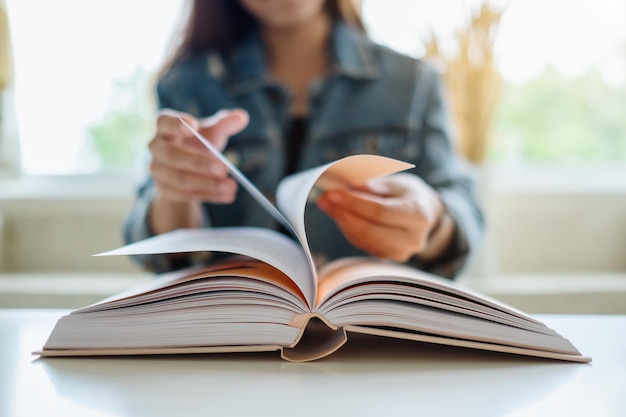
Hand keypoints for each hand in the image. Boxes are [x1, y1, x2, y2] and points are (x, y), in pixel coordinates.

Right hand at [149, 108, 248, 203]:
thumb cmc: (197, 143)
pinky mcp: (164, 190)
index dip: (177, 124)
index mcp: (165, 126)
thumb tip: (242, 117)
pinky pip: (185, 195)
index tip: (194, 127)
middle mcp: (156, 147)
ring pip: (180, 179)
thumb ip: (224, 124)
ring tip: (231, 186)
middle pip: (173, 156)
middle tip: (224, 169)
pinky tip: (227, 196)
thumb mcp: (211, 132)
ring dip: (208, 184)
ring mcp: (158, 170)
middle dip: (200, 163)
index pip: (165, 122)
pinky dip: (209, 195)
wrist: (186, 168)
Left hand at [317, 173, 453, 261]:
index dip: (354, 204)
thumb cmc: (407, 194)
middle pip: (370, 230)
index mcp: (419, 215)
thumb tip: (346, 187)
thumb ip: (372, 186)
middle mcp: (413, 239)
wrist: (424, 214)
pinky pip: (363, 244)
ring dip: (341, 221)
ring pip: (363, 239)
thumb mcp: (395, 182)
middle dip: (343, 213)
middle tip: (324, 199)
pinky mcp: (388, 257)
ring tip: (327, 204)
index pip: (380, 212)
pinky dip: (348, 229)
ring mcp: (401, 252)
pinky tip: (339, 215)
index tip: (332, 193)